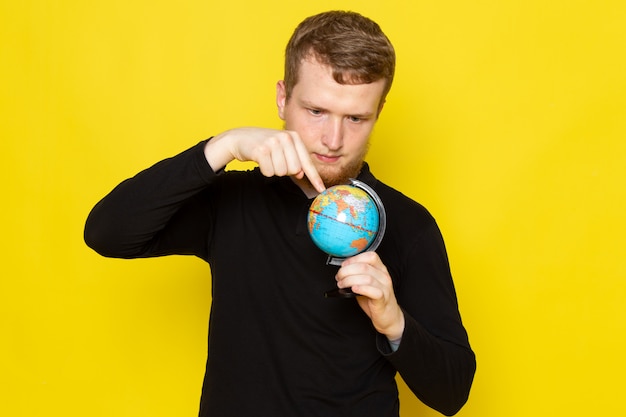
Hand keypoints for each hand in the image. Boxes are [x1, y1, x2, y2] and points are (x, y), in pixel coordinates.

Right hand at [204, 127, 324, 192]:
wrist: (239, 137)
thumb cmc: (263, 144)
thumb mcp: (281, 148)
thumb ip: (294, 160)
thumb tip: (300, 174)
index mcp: (294, 137)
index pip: (307, 162)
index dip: (315, 177)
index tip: (321, 189)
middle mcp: (286, 137)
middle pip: (294, 170)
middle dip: (284, 170)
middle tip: (274, 160)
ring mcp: (274, 142)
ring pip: (281, 172)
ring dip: (273, 169)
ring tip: (266, 158)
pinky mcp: (262, 150)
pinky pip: (269, 172)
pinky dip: (264, 170)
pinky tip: (259, 159)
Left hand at [335, 251, 404, 339]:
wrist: (388, 316)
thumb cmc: (375, 299)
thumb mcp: (366, 283)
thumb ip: (358, 275)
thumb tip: (342, 271)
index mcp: (380, 269)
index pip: (369, 256)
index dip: (354, 259)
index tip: (343, 265)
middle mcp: (384, 276)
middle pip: (364, 267)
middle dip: (347, 271)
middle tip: (339, 277)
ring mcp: (385, 287)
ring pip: (367, 278)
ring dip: (350, 280)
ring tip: (342, 285)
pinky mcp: (383, 299)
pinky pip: (374, 291)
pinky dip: (362, 288)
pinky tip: (354, 289)